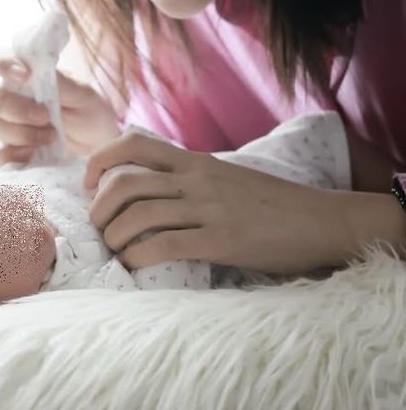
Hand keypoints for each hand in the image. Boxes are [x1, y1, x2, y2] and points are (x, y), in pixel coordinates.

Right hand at [0, 50, 119, 167]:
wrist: (99, 146)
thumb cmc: (89, 111)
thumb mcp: (83, 93)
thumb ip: (60, 81)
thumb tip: (35, 68)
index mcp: (22, 73)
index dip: (0, 62)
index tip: (24, 76)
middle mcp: (6, 95)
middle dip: (12, 108)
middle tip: (44, 116)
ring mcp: (3, 125)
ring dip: (19, 133)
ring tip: (50, 136)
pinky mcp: (5, 152)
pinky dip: (6, 156)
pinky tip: (30, 155)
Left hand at [83, 128, 371, 274]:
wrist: (321, 219)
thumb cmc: (271, 202)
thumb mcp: (225, 176)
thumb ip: (189, 178)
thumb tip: (149, 189)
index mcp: (195, 161)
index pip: (134, 144)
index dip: (100, 160)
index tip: (89, 183)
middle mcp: (196, 179)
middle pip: (126, 182)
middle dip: (100, 207)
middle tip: (97, 227)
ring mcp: (208, 209)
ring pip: (140, 215)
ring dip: (116, 236)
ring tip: (115, 250)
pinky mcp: (221, 240)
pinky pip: (166, 245)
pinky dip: (139, 257)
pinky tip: (134, 266)